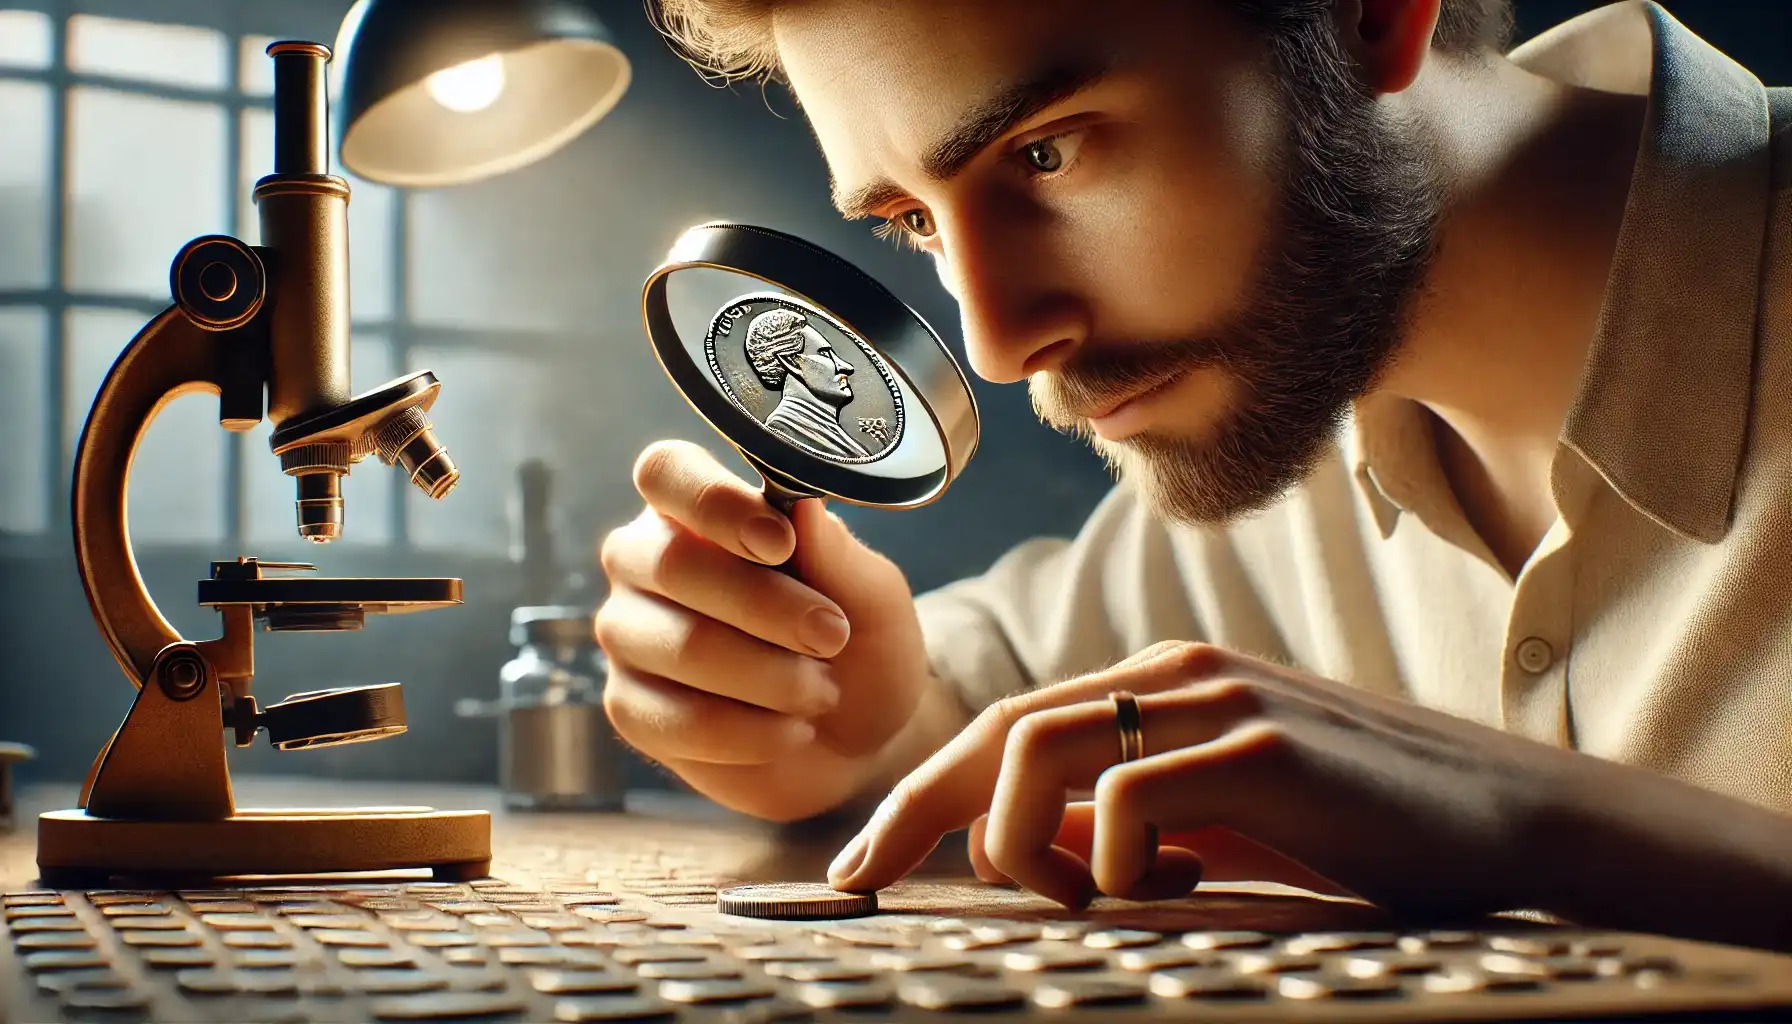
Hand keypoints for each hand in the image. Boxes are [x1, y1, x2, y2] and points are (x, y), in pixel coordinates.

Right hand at [595, 440, 936, 821]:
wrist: (860, 738)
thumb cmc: (859, 643)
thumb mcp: (871, 594)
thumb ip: (835, 552)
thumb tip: (801, 505)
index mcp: (695, 507)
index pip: (666, 473)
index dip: (715, 503)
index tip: (780, 543)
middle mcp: (644, 561)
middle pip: (671, 564)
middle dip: (764, 605)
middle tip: (832, 634)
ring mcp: (628, 634)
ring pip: (679, 647)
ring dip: (769, 675)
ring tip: (823, 690)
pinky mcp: (630, 709)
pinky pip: (676, 720)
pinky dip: (750, 732)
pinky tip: (792, 730)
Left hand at [827, 641, 1573, 919]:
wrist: (1506, 819)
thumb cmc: (1355, 829)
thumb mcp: (1218, 823)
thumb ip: (1126, 821)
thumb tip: (1026, 848)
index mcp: (1157, 684)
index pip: (1006, 730)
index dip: (923, 796)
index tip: (862, 869)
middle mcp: (1174, 673)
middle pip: (998, 731)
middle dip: (915, 812)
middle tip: (860, 885)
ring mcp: (1219, 700)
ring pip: (1040, 752)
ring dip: (1024, 845)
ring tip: (1084, 898)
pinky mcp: (1267, 747)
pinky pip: (1131, 799)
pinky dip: (1112, 862)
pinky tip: (1175, 888)